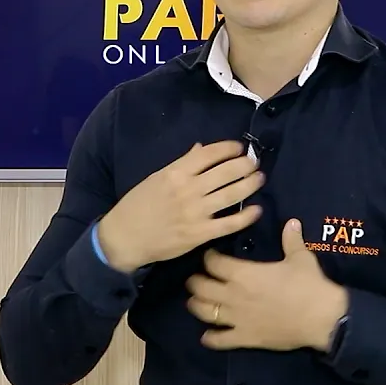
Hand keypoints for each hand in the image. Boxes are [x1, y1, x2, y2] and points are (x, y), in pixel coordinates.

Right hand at [97, 141, 264, 272]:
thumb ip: (181, 163)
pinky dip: (245, 216)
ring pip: (231, 194)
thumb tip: (201, 148)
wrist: (125, 237)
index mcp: (175, 172)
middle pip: (225, 172)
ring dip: (249, 184)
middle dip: (244, 164)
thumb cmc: (138, 205)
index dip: (228, 148)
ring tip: (259, 178)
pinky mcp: (200, 234)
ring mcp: (195, 212)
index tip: (239, 147)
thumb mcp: (156, 178)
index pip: (209, 154)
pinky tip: (256, 210)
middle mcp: (188, 189)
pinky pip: (229, 224)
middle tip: (255, 162)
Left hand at [185, 219, 348, 351]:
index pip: (213, 262)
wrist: (321, 318)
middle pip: (200, 286)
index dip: (208, 257)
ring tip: (195, 301)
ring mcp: (236, 318)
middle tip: (196, 278)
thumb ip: (291, 239)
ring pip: (204, 312)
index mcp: (244, 273)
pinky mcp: (245, 338)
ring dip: (196, 305)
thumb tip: (292, 222)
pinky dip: (210, 338)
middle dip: (195, 281)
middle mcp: (233, 295)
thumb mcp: (300, 257)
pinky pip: (219, 340)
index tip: (209, 255)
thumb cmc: (309, 284)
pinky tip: (206, 336)